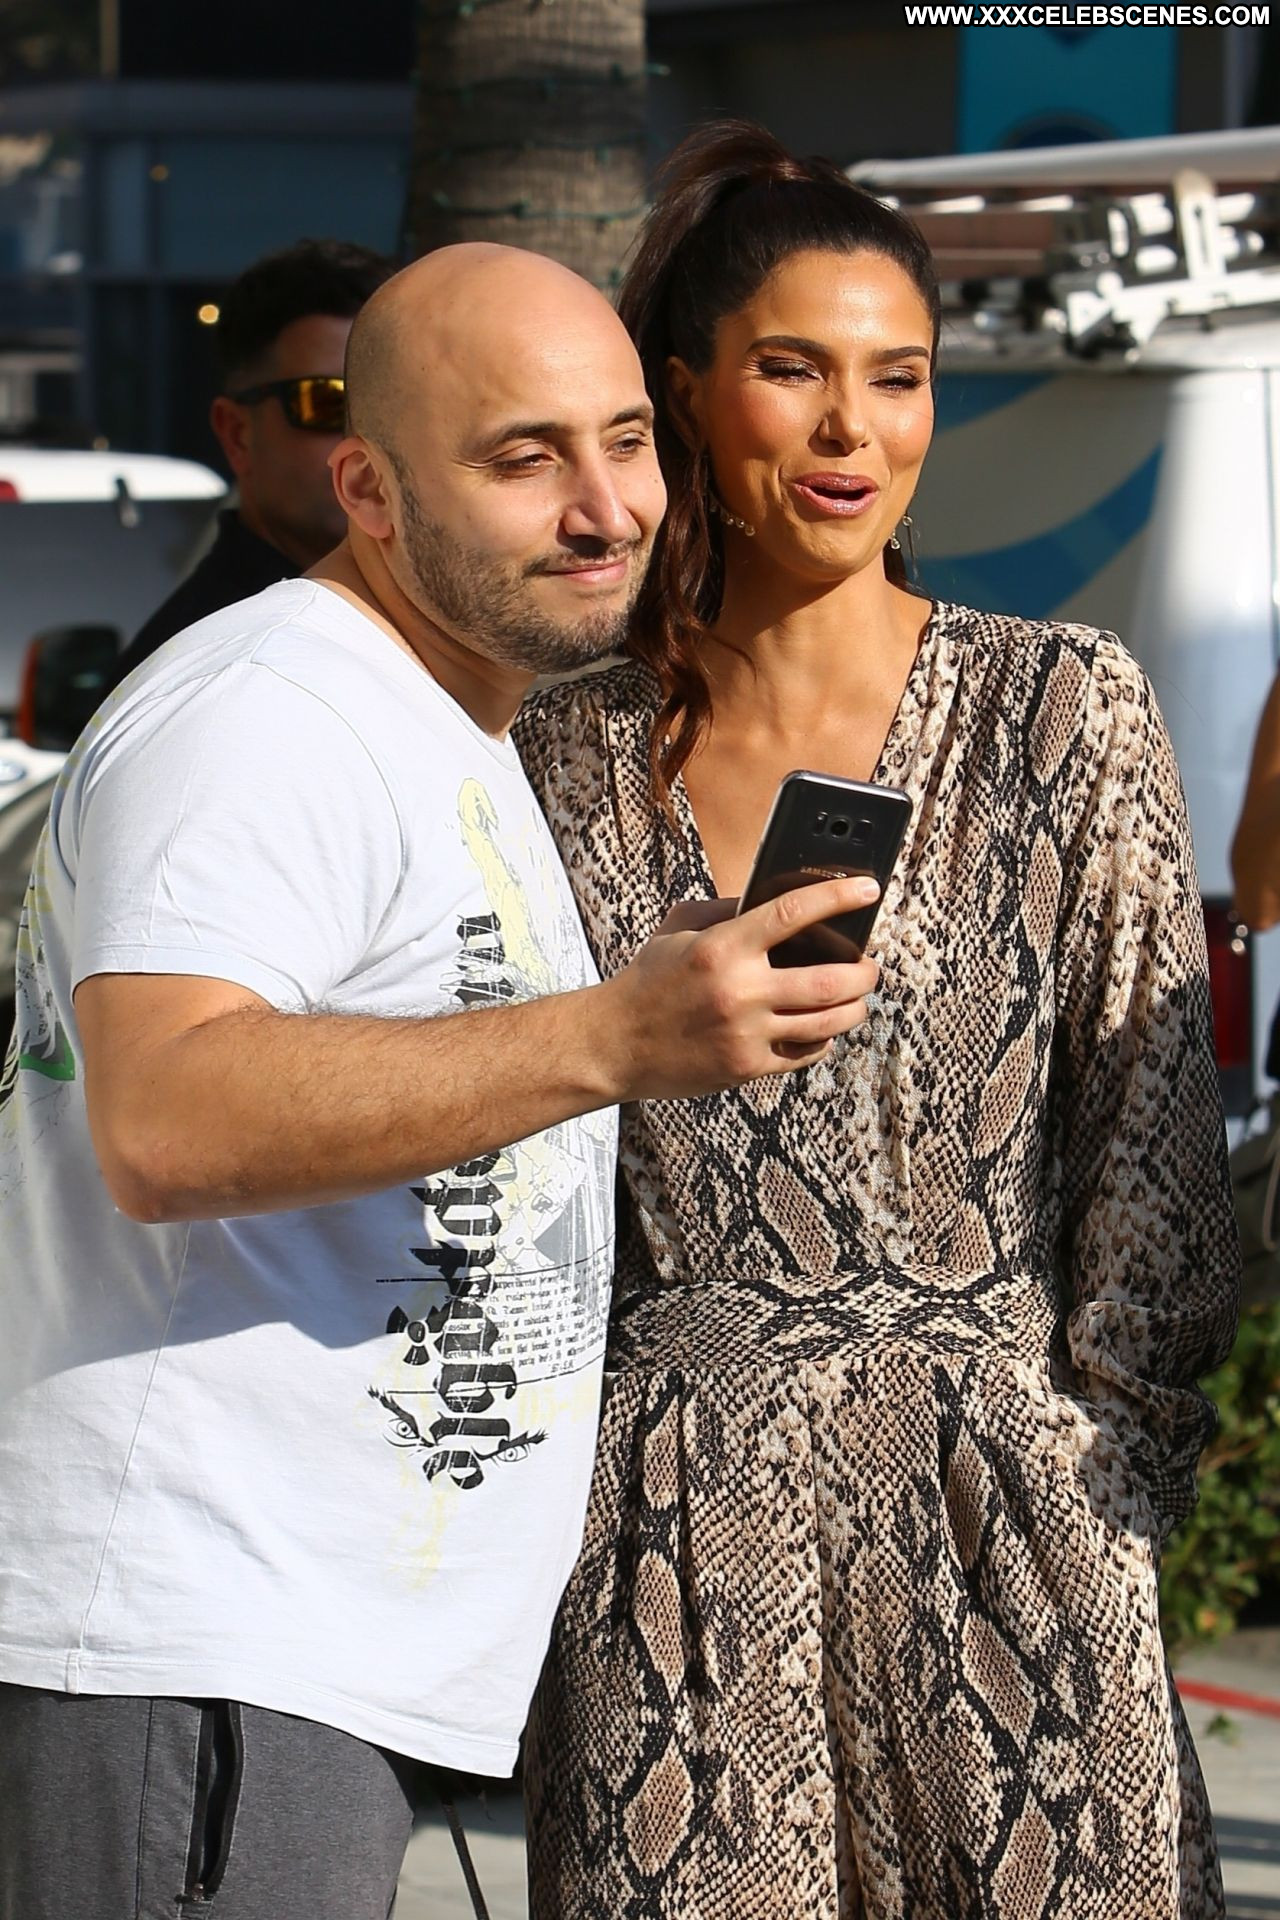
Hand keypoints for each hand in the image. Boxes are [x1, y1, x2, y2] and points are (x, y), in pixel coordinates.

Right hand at [601, 877, 880, 1101]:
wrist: (614, 1044)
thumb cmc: (648, 980)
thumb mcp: (680, 929)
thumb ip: (727, 910)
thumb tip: (781, 901)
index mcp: (722, 947)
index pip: (794, 913)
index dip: (838, 897)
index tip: (869, 890)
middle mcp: (739, 990)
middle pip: (830, 980)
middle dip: (865, 972)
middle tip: (871, 966)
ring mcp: (745, 1033)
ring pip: (827, 1022)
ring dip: (854, 1009)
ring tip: (858, 998)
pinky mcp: (745, 1067)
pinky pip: (804, 1053)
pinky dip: (823, 1040)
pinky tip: (824, 1030)